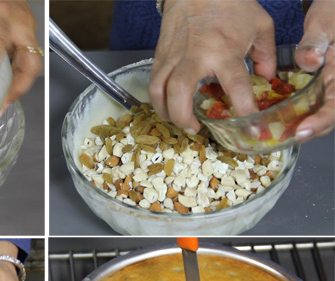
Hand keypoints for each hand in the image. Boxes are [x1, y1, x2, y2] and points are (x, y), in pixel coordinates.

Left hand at [0, 0, 41, 108]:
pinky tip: (5, 80)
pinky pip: (26, 54)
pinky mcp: (27, 28)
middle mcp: (21, 24)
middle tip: (4, 104)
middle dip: (20, 87)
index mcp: (1, 16)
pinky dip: (17, 70)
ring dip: (19, 83)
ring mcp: (27, 26)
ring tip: (3, 99)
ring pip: (32, 63)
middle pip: (32, 63)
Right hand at [149, 0, 275, 132]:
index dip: (244, 110)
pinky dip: (158, 99)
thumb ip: (265, 55)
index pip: (235, 86)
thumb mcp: (259, 24)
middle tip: (196, 128)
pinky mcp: (160, 55)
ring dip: (166, 113)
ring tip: (180, 121)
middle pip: (179, 94)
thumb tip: (265, 80)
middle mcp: (195, 56)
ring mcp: (173, 56)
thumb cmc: (230, 3)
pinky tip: (168, 105)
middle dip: (183, 118)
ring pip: (158, 91)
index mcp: (224, 50)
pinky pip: (153, 83)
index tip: (252, 130)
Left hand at [294, 0, 334, 140]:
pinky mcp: (326, 91)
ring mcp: (334, 90)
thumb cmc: (334, 16)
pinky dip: (301, 118)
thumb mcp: (325, 23)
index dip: (321, 121)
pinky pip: (317, 109)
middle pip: (331, 117)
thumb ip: (315, 42)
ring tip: (280, 135)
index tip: (302, 130)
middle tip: (284, 138)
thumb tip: (309, 61)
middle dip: (310, 131)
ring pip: (324, 116)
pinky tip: (282, 122)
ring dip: (304, 128)